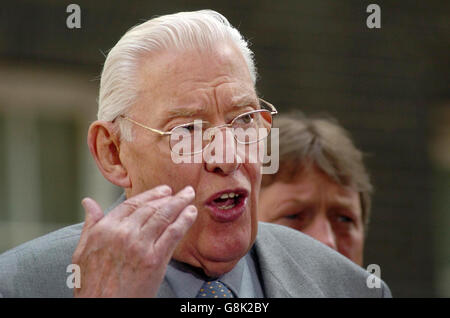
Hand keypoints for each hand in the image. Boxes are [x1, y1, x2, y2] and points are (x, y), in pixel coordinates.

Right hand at [72, 185, 196, 296]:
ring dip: (179, 203)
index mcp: (105, 229)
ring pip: (163, 216)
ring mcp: (140, 246)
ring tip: (189, 195)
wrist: (102, 309)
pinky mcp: (154, 259)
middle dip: (168, 197)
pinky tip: (191, 212)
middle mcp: (123, 233)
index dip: (150, 195)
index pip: (132, 204)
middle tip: (181, 191)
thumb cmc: (92, 285)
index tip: (163, 191)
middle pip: (151, 208)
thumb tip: (88, 203)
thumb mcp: (82, 252)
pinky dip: (184, 220)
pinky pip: (173, 233)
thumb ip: (90, 225)